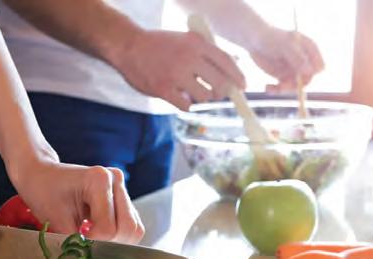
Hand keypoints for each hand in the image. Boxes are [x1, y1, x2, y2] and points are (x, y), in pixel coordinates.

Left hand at [12, 159, 144, 243]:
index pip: (108, 228)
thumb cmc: (43, 192)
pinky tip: (96, 235)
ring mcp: (122, 188)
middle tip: (88, 249)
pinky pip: (130, 226)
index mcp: (99, 180)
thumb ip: (75, 243)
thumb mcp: (54, 219)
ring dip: (115, 243)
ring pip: (134, 229)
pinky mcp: (123, 198)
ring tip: (92, 242)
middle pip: (129, 229)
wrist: (41, 174)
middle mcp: (116, 180)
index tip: (77, 247)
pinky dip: (116, 237)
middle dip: (110, 246)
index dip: (94, 244)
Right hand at [113, 30, 244, 110]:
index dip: (238, 76)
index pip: (226, 62)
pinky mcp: (163, 89)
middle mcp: (189, 58)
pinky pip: (186, 105)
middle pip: (219, 83)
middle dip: (222, 92)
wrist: (129, 47)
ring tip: (193, 93)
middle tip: (217, 94)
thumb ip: (205, 52)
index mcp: (196, 44)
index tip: (243, 87)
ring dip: (202, 98)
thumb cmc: (159, 45)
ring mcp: (176, 75)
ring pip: (204, 96)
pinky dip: (187, 105)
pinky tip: (181, 98)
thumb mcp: (185, 39)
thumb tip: (231, 66)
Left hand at [247, 26, 323, 91]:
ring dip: (284, 90)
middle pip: (307, 80)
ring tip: (270, 88)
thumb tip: (310, 72)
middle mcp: (304, 62)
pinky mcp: (283, 76)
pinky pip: (284, 88)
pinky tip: (267, 87)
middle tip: (282, 87)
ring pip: (295, 86)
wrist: (254, 40)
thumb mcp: (285, 46)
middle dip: (295, 85)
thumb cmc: (272, 37)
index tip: (299, 76)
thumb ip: (298, 57)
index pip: (319, 67)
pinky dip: (276, 90)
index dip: (311, 74)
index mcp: (310, 50)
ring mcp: (293, 70)